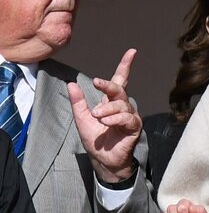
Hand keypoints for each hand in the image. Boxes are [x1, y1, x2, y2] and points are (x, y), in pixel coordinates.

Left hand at [68, 49, 141, 182]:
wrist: (103, 160)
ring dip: (107, 109)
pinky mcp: (134, 127)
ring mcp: (130, 116)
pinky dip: (115, 118)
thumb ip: (78, 102)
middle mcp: (123, 106)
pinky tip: (106, 121)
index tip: (132, 52)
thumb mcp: (82, 119)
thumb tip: (71, 83)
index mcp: (112, 102)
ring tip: (97, 115)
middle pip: (119, 89)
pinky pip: (127, 118)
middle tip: (97, 82)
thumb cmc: (96, 139)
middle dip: (109, 85)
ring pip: (121, 105)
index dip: (126, 66)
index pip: (120, 80)